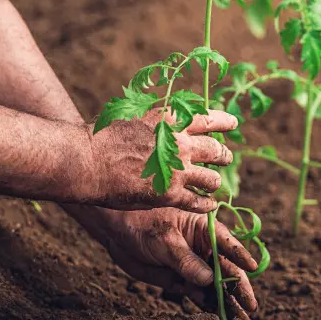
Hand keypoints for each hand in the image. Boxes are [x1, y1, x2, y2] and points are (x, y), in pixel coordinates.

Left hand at [70, 205, 258, 311]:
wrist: (117, 232)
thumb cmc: (143, 225)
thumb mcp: (165, 241)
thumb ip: (186, 261)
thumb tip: (208, 280)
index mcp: (205, 230)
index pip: (228, 244)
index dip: (241, 256)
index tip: (253, 268)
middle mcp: (204, 248)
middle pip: (227, 269)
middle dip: (238, 288)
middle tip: (250, 306)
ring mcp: (194, 265)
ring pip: (215, 285)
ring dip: (225, 301)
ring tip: (239, 319)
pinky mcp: (182, 279)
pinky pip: (198, 293)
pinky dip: (207, 304)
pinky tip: (217, 315)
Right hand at [83, 110, 235, 211]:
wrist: (87, 160)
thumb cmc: (102, 136)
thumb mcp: (133, 114)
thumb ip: (156, 118)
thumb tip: (167, 115)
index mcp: (171, 119)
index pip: (209, 118)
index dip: (225, 121)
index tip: (234, 124)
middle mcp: (180, 143)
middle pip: (216, 149)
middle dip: (224, 155)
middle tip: (226, 157)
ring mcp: (177, 170)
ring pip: (212, 178)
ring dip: (215, 182)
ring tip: (213, 184)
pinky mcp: (170, 194)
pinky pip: (199, 202)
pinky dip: (207, 204)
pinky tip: (209, 205)